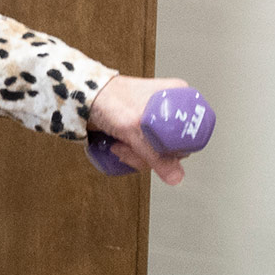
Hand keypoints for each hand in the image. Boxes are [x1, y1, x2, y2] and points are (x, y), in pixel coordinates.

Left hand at [85, 74, 200, 184]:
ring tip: (120, 144)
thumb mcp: (135, 128)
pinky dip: (130, 153)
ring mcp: (154, 122)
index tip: (156, 149)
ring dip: (135, 154)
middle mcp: (170, 109)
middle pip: (172, 146)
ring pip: (156, 152)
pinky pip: (143, 151)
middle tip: (132, 145)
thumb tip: (177, 177)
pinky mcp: (139, 132)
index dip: (174, 147)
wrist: (83, 98)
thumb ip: (156, 155)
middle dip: (148, 152)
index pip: (191, 133)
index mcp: (179, 97)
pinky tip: (118, 146)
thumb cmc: (109, 100)